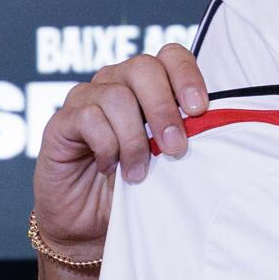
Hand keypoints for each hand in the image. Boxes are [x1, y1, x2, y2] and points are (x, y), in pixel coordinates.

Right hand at [31, 43, 208, 260]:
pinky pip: (89, 118)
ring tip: (139, 172)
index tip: (199, 109)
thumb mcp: (168, 158)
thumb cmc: (135, 186)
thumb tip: (216, 125)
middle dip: (164, 109)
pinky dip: (106, 146)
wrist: (90, 223)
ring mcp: (86, 98)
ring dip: (134, 138)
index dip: (187, 75)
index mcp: (148, 84)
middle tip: (175, 148)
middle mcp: (116, 81)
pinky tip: (110, 167)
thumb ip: (186, 134)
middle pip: (143, 68)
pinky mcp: (62, 121)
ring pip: (117, 95)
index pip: (170, 56)